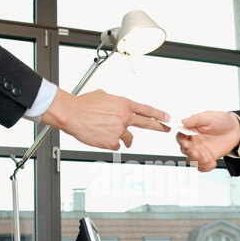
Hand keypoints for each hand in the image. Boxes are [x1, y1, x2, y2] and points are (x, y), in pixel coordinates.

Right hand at [41, 88, 170, 149]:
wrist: (72, 114)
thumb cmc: (84, 105)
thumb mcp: (103, 96)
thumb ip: (114, 102)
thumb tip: (117, 106)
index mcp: (123, 104)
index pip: (146, 110)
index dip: (158, 114)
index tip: (167, 117)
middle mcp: (124, 117)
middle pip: (147, 123)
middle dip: (159, 127)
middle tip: (166, 129)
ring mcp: (119, 130)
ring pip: (128, 138)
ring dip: (123, 138)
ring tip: (110, 133)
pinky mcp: (112, 142)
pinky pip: (115, 145)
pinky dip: (110, 142)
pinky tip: (101, 137)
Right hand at [176, 111, 239, 171]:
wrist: (235, 130)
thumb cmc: (221, 120)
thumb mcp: (208, 117)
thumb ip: (195, 119)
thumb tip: (183, 121)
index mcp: (191, 131)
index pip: (181, 137)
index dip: (181, 141)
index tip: (186, 143)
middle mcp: (193, 142)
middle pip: (184, 151)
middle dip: (189, 153)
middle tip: (196, 153)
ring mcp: (200, 151)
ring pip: (191, 160)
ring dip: (197, 162)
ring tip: (207, 159)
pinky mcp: (208, 158)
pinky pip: (202, 167)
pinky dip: (205, 167)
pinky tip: (212, 163)